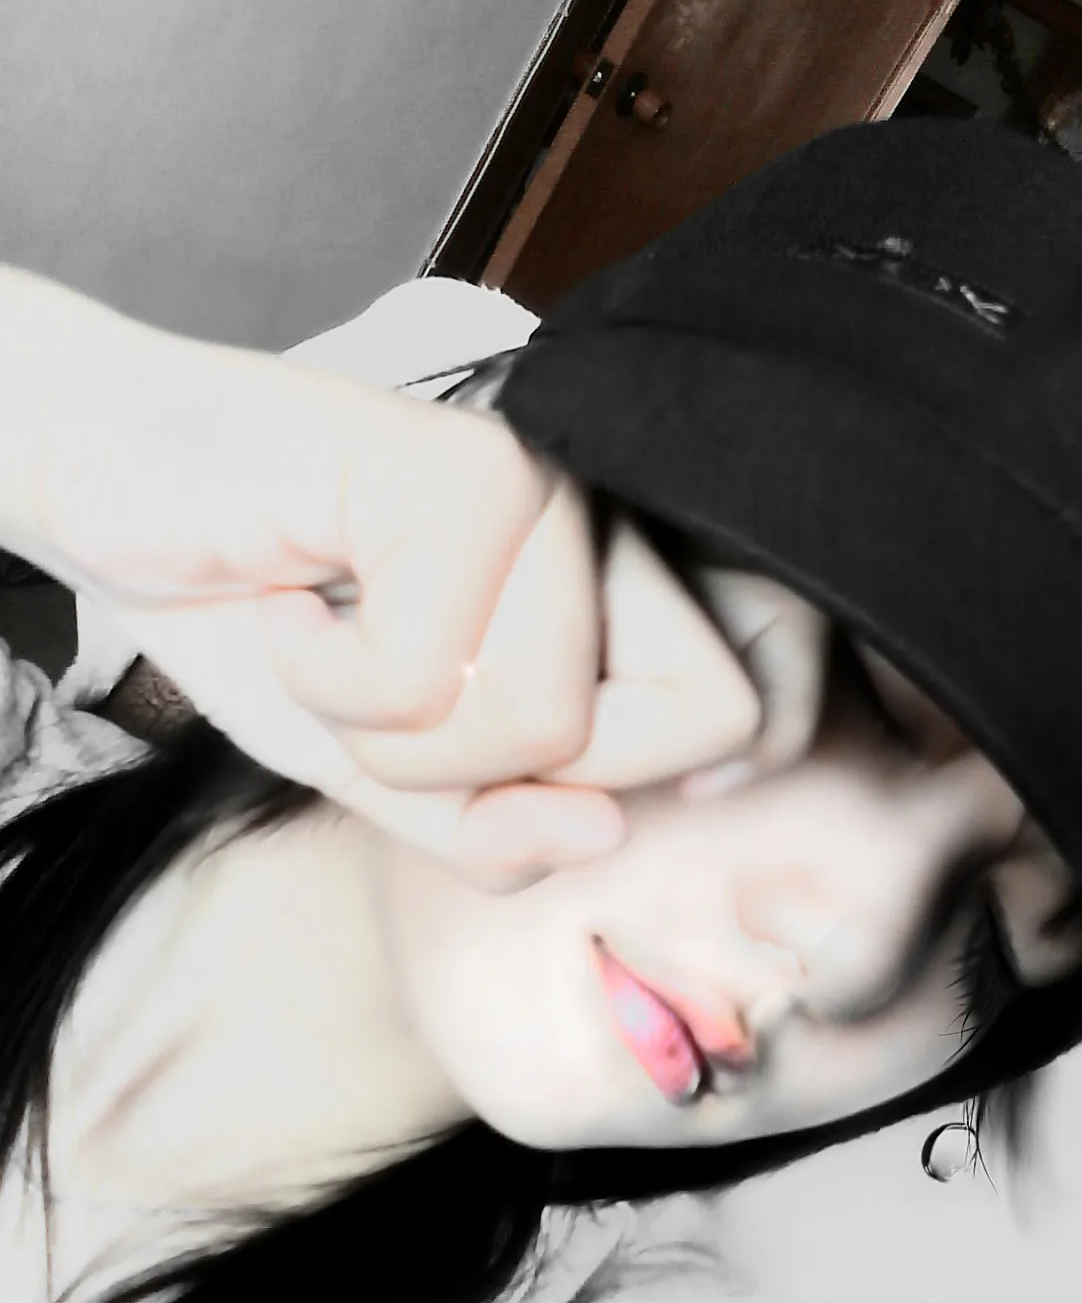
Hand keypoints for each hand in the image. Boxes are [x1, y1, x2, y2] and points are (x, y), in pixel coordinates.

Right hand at [14, 277, 763, 890]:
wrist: (117, 498)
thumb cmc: (257, 622)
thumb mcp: (380, 773)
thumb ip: (490, 824)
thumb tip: (606, 832)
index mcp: (605, 594)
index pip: (743, 712)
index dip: (656, 775)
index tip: (521, 771)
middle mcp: (598, 532)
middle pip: (689, 727)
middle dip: (507, 772)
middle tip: (397, 709)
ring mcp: (541, 492)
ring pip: (546, 721)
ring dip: (389, 734)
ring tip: (327, 645)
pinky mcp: (462, 470)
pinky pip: (429, 670)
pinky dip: (322, 677)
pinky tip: (288, 599)